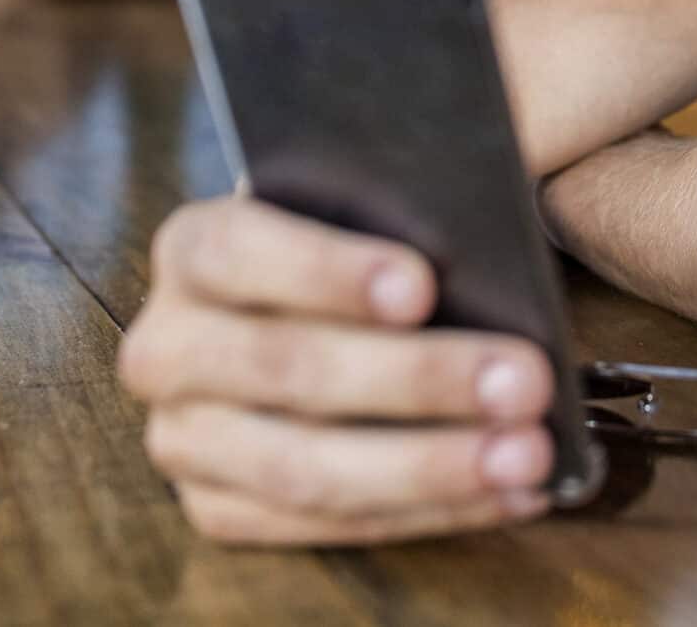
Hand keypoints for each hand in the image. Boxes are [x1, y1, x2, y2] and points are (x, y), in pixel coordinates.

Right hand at [119, 196, 557, 545]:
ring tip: (527, 454)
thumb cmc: (364, 242)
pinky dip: (427, 510)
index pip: (240, 251)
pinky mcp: (218, 507)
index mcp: (193, 246)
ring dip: (429, 465)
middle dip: (415, 378)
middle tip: (523, 380)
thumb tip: (511, 178)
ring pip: (303, 465)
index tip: (422, 286)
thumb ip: (432, 172)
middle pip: (284, 367)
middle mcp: (169, 345)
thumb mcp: (386, 183)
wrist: (321, 312)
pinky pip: (324, 524)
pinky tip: (510, 491)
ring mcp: (186, 437)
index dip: (328, 270)